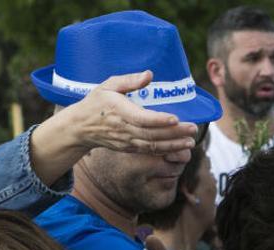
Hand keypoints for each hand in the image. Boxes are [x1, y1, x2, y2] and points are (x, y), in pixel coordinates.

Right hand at [70, 71, 197, 157]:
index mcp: (118, 111)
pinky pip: (149, 151)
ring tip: (191, 141)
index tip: (175, 118)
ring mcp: (126, 141)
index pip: (141, 118)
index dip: (159, 120)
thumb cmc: (97, 102)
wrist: (80, 127)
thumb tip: (149, 74)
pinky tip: (180, 148)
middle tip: (193, 129)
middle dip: (174, 133)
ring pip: (153, 146)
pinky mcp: (129, 148)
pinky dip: (166, 151)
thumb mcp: (108, 85)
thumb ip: (129, 80)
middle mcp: (123, 129)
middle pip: (152, 134)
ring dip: (173, 145)